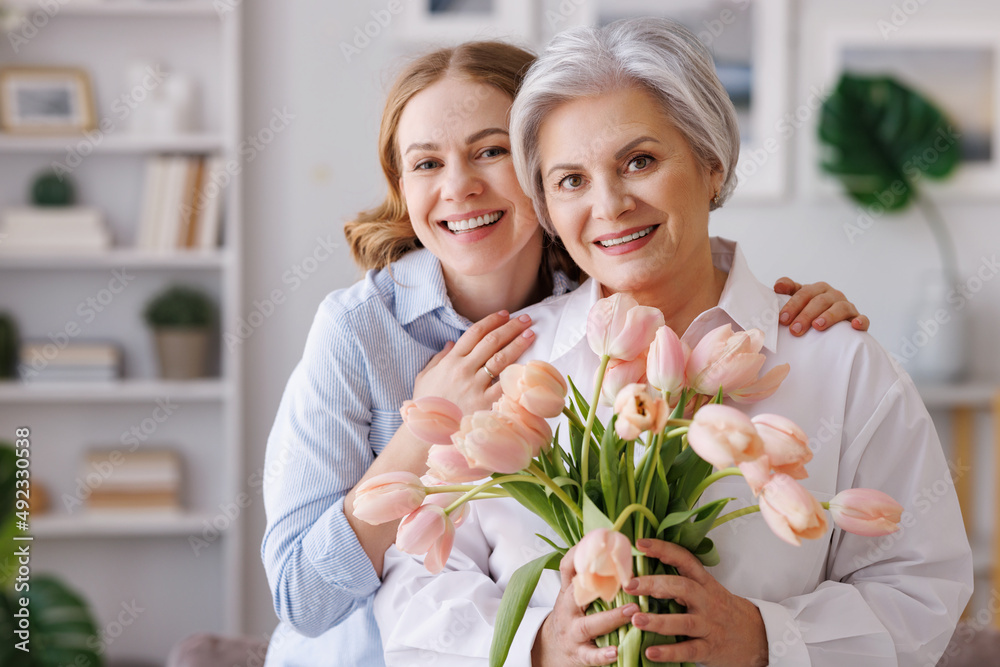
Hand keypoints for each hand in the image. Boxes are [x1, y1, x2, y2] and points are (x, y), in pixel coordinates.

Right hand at [413, 310, 535, 414]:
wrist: (426, 432)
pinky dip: (517, 373)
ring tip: (530, 334)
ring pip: (501, 358)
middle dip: (510, 327)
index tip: (505, 314)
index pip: (474, 333)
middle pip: (492, 341)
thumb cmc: (427, 404)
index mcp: (450, 361)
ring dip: (518, 343)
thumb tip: (451, 343)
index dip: (492, 320)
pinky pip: (505, 384)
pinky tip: (528, 364)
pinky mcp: (485, 403)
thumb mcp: (425, 376)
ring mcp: (475, 386)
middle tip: (526, 319)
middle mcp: (464, 370)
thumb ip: (438, 358)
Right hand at [531, 546, 636, 665]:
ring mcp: (572, 633)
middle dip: (598, 584)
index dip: (581, 553)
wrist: (551, 650)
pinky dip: (603, 655)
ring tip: (633, 612)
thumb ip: (591, 576)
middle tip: (625, 578)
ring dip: (611, 618)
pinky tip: (616, 652)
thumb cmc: (571, 616)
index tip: (602, 540)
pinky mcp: (579, 654)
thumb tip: (616, 545)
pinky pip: (590, 655)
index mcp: (568, 592)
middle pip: (578, 594)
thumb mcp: (574, 595)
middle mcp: (568, 610)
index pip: (568, 567)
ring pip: (589, 625)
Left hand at [624, 539, 767, 665]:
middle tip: (629, 584)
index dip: (664, 549)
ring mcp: (709, 626)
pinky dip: (669, 652)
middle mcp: (707, 602)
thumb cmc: (725, 612)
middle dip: (654, 584)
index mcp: (705, 584)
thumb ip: (683, 583)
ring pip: (683, 622)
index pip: (685, 560)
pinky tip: (650, 652)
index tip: (640, 544)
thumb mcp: (709, 591)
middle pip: (682, 587)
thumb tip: (644, 573)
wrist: (759, 638)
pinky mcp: (710, 649)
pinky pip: (689, 650)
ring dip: (658, 621)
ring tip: (636, 619)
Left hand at [774, 278, 869, 335]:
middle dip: (806, 315)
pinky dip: (860, 321)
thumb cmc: (811, 310)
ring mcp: (846, 306)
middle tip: (795, 330)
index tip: (783, 319)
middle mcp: (833, 295)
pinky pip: (862, 318)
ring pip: (840, 308)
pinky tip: (853, 326)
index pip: (804, 293)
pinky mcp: (857, 318)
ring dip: (829, 316)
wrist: (833, 323)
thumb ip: (789, 289)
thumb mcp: (799, 298)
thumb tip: (778, 286)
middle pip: (820, 301)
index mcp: (817, 289)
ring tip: (818, 326)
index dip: (793, 305)